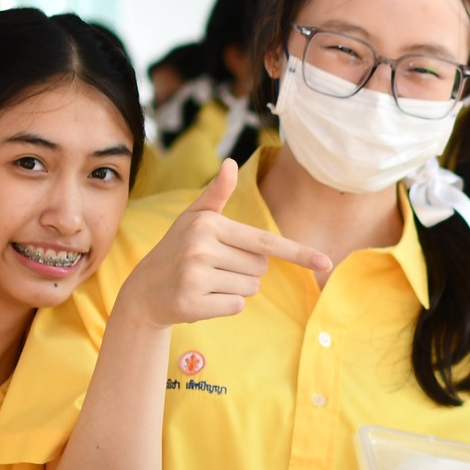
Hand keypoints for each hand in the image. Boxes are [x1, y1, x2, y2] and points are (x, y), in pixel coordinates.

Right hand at [117, 160, 332, 328]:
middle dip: (244, 270)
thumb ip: (217, 194)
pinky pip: (236, 306)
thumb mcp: (194, 218)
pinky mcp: (192, 303)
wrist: (144, 290)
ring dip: (234, 289)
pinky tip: (202, 298)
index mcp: (209, 225)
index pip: (264, 242)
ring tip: (206, 282)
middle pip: (260, 268)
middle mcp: (201, 248)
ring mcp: (195, 277)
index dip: (298, 253)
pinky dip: (224, 306)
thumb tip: (231, 163)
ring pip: (250, 288)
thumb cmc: (177, 249)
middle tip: (214, 267)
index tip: (325, 262)